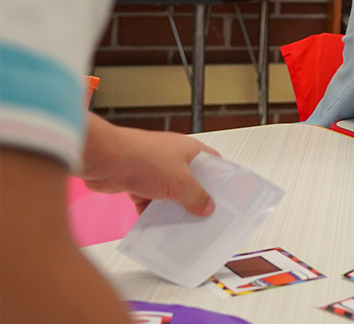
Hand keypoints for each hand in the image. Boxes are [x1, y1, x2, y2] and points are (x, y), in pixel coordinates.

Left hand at [81, 117, 217, 215]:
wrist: (104, 160)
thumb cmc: (142, 158)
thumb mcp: (179, 181)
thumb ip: (196, 196)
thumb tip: (207, 206)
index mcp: (189, 151)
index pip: (213, 163)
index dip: (221, 179)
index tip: (226, 197)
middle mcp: (173, 158)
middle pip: (190, 181)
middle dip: (194, 199)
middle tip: (203, 215)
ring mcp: (154, 170)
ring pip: (169, 193)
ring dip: (172, 208)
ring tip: (180, 224)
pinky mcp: (137, 181)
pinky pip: (149, 200)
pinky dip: (150, 212)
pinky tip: (154, 224)